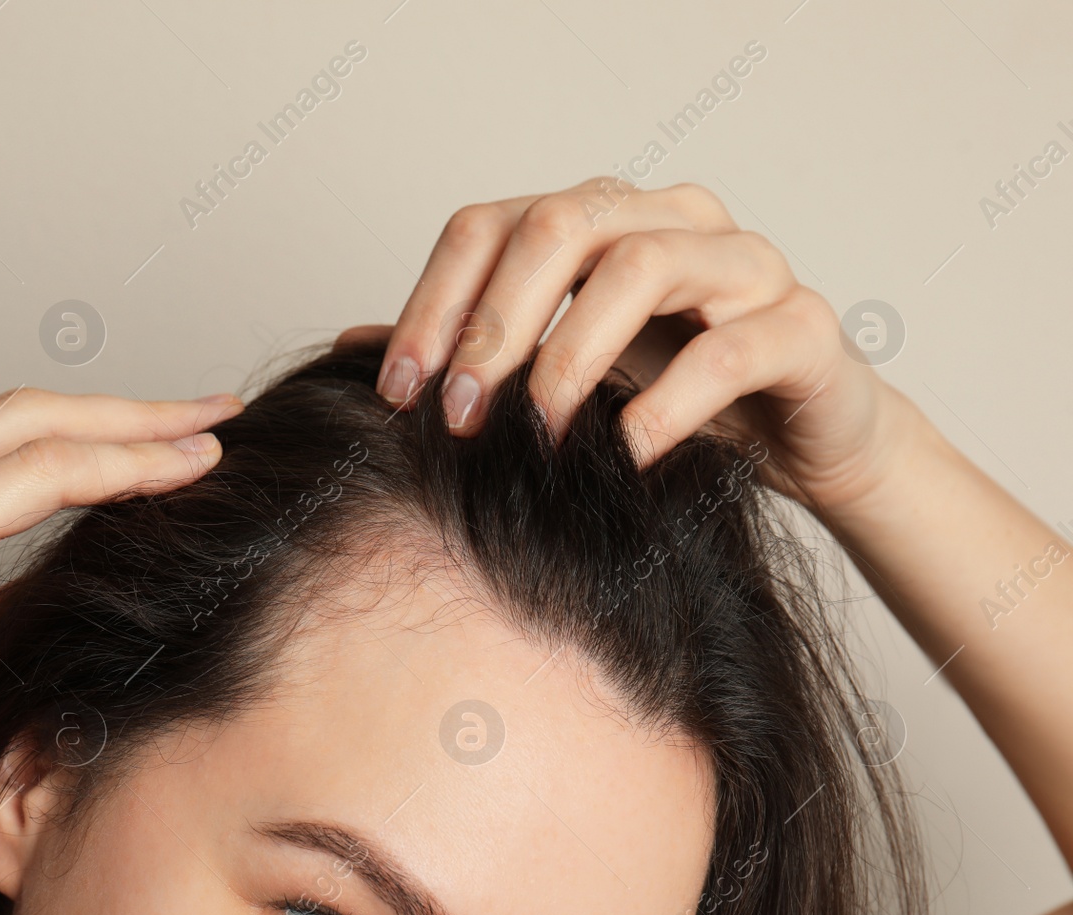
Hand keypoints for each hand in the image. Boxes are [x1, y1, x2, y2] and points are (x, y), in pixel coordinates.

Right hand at [0, 388, 241, 836]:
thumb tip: (49, 603)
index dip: (83, 438)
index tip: (155, 448)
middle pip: (24, 413)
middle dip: (125, 408)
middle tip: (206, 410)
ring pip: (35, 426)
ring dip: (133, 423)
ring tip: (209, 429)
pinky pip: (31, 476)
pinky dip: (111, 464)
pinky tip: (173, 469)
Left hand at [363, 177, 915, 513]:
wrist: (805, 439)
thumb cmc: (674, 396)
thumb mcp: (559, 371)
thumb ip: (470, 349)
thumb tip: (353, 342)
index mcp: (603, 218)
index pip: (491, 224)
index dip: (433, 302)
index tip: (398, 390)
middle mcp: (672, 218)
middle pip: (559, 227)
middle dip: (494, 326)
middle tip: (462, 415)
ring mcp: (745, 263)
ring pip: (643, 267)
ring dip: (573, 357)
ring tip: (543, 434)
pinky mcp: (804, 326)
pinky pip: (733, 347)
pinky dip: (670, 402)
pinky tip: (630, 452)